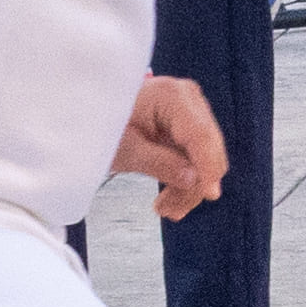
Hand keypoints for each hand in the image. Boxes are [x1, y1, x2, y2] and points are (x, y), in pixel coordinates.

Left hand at [112, 74, 228, 207]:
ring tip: (164, 208)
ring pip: (207, 160)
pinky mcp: (190, 128)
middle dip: (193, 184)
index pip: (200, 135)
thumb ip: (159, 163)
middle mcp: (189, 100)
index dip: (207, 166)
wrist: (95, 116)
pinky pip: (198, 160)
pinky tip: (170, 198)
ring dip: (188, 188)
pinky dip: (186, 181)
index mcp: (172, 96)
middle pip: (207, 150)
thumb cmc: (103, 125)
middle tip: (168, 210)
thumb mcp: (126, 149)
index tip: (209, 194)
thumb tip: (192, 179)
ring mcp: (192, 113)